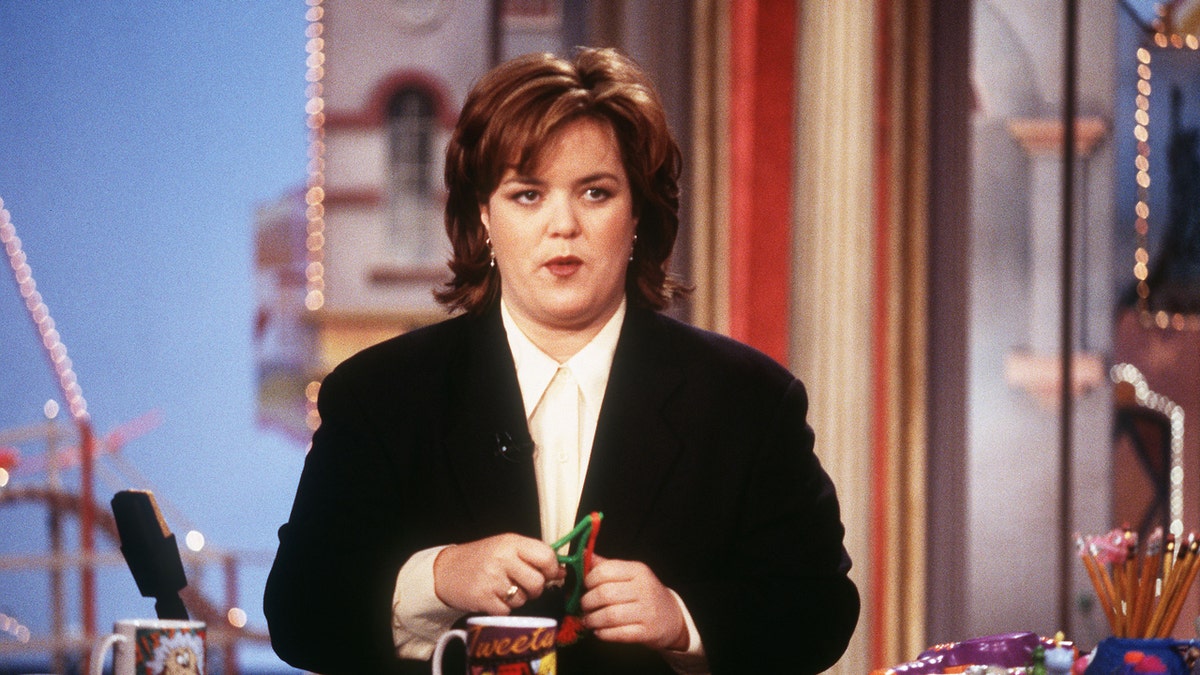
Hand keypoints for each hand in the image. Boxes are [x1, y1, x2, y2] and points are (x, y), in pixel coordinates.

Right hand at [433, 533, 564, 614]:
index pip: (546, 556)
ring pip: (524, 599)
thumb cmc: (481, 558)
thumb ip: (533, 556)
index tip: (549, 574)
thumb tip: (562, 571)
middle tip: (523, 585)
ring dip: (517, 599)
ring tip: (503, 589)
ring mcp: (492, 579)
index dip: (552, 569)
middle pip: (538, 582)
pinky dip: (502, 609)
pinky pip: (507, 611)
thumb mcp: (506, 547)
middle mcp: (503, 558)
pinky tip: (493, 598)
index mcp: (512, 542)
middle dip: (535, 589)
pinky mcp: (483, 598)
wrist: (446, 570)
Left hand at [580, 555, 688, 649]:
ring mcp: (647, 611)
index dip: (588, 580)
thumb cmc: (644, 594)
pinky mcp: (646, 632)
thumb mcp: (630, 575)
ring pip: (609, 615)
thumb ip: (606, 566)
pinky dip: (603, 633)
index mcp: (638, 570)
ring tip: (588, 620)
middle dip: (587, 602)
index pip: (605, 571)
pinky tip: (599, 631)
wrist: (672, 617)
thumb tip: (581, 553)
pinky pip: (618, 634)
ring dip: (592, 620)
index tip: (584, 587)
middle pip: (604, 594)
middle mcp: (644, 589)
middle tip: (583, 607)